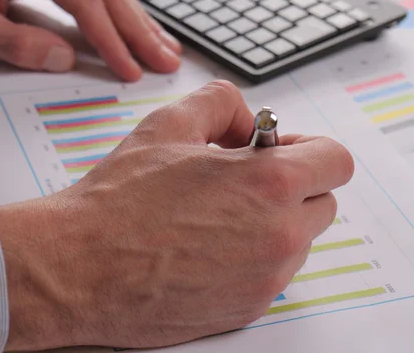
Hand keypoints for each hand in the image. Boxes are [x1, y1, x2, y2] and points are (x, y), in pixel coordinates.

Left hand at [0, 0, 181, 80]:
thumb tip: (63, 60)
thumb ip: (15, 43)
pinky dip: (115, 12)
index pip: (83, 1)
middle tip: (166, 60)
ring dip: (137, 20)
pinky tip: (133, 27)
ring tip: (164, 47)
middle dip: (139, 30)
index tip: (129, 69)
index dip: (110, 40)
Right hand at [0, 80, 354, 350]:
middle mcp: (279, 236)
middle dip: (292, 186)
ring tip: (217, 216)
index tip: (282, 152)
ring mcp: (266, 279)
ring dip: (272, 223)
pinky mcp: (247, 309)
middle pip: (323, 202)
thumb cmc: (117, 201)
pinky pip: (271, 275)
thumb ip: (222, 104)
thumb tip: (247, 121)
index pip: (336, 161)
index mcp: (269, 184)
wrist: (78, 266)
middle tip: (245, 181)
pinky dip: (252, 258)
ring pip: (298, 241)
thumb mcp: (168, 125)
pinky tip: (207, 248)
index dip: (310, 149)